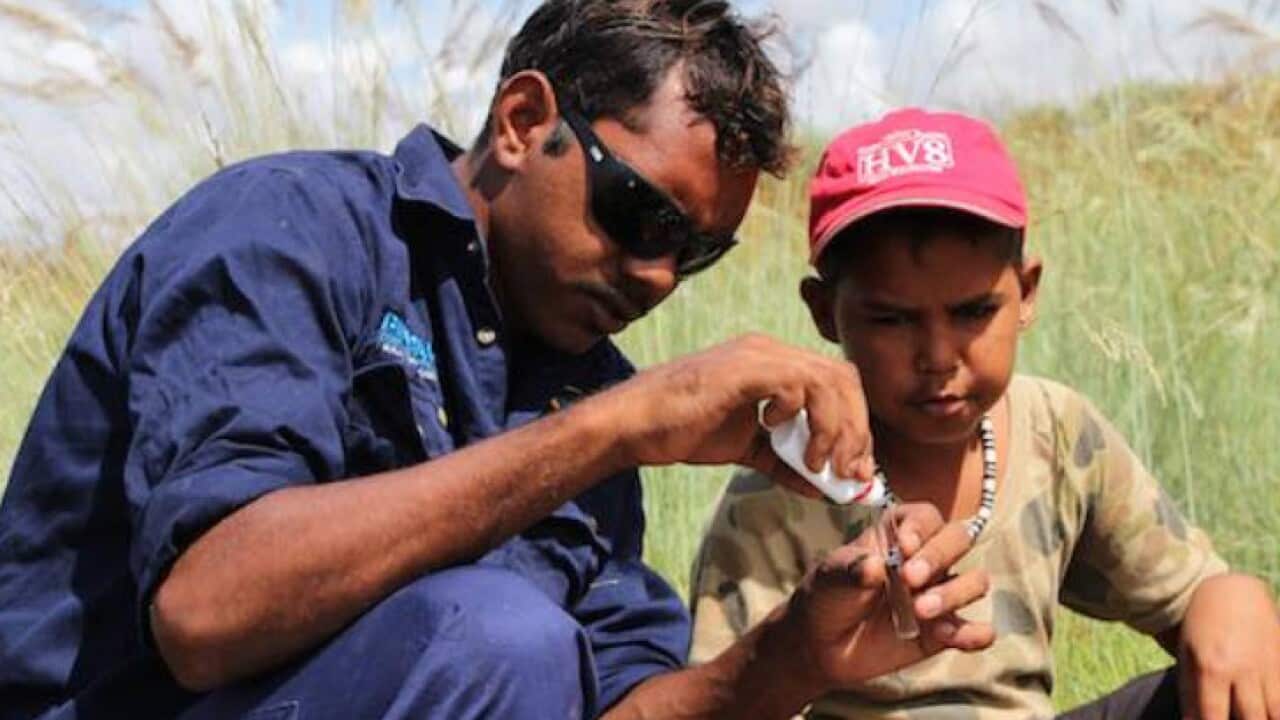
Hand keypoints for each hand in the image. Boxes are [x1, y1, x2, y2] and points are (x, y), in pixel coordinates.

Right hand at [604, 333, 875, 488]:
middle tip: (850, 474)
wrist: (637, 424)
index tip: (856, 470)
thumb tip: (826, 489)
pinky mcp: (743, 370)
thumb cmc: (685, 430)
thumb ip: (788, 462)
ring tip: (820, 466)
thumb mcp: (749, 450)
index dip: (856, 425)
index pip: (839, 383)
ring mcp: (758, 356)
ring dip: (834, 430)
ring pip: (827, 381)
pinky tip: (778, 436)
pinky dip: (801, 417)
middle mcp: (772, 351)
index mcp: (776, 364)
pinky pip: (795, 384)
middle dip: (856, 431)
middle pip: (844, 379)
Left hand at [782, 502, 993, 690]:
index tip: (902, 547)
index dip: (920, 528)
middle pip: (959, 539)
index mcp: (898, 534)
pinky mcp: (945, 631)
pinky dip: (975, 633)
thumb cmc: (828, 596)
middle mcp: (926, 559)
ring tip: (921, 611)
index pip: (926, 517)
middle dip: (939, 555)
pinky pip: (977, 630)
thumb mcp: (829, 577)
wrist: (822, 645)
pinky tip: (953, 638)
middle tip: (909, 579)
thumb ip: (850, 569)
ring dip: (954, 593)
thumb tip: (874, 567)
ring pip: (975, 581)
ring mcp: (939, 593)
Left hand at [1178, 573, 1279, 719]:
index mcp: (1212, 668)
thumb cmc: (1202, 623)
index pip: (1212, 715)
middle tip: (1234, 718)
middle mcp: (1243, 671)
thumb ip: (1190, 691)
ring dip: (1264, 718)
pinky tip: (1269, 709)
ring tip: (1252, 716)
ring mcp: (1268, 668)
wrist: (1233, 590)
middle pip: (1251, 719)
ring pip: (1275, 712)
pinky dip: (1278, 707)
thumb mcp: (1187, 654)